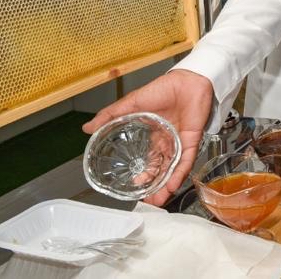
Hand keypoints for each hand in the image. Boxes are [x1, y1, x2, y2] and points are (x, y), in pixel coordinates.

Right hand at [82, 69, 213, 205]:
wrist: (187, 80)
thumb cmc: (163, 88)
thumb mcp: (132, 103)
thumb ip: (111, 116)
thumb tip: (87, 128)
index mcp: (154, 134)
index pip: (148, 159)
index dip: (142, 174)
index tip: (133, 187)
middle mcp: (168, 141)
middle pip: (160, 168)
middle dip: (154, 185)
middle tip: (146, 201)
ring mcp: (180, 142)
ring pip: (173, 169)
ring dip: (166, 185)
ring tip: (157, 201)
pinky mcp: (192, 141)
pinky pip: (186, 161)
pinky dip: (179, 174)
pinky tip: (171, 186)